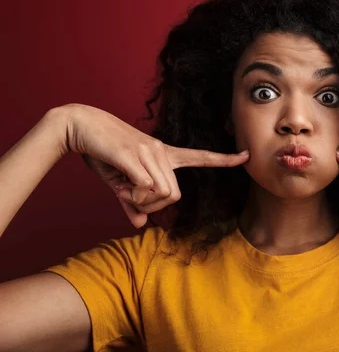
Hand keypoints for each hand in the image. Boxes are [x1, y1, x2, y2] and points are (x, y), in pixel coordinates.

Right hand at [64, 103, 249, 227]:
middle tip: (131, 196)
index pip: (201, 156)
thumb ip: (132, 204)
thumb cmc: (102, 153)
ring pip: (164, 194)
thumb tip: (141, 226)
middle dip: (153, 206)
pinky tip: (120, 184)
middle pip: (175, 195)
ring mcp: (149, 151)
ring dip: (142, 201)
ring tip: (123, 186)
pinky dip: (132, 196)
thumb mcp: (119, 182)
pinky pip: (146, 188)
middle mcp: (161, 151)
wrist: (80, 125)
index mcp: (164, 154)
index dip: (224, 159)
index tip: (246, 156)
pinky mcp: (134, 154)